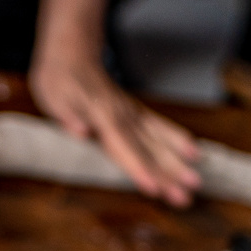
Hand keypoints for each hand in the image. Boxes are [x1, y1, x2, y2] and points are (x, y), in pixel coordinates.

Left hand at [30, 52, 200, 205]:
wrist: (72, 54)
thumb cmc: (59, 79)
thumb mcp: (54, 96)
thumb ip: (69, 115)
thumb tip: (82, 132)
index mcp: (102, 115)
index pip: (123, 146)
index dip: (139, 168)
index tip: (153, 187)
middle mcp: (123, 115)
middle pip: (148, 149)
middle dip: (168, 174)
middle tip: (186, 196)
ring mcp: (132, 113)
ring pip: (159, 141)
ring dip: (178, 162)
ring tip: (196, 181)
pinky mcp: (136, 113)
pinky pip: (160, 127)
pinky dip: (177, 139)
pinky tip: (194, 152)